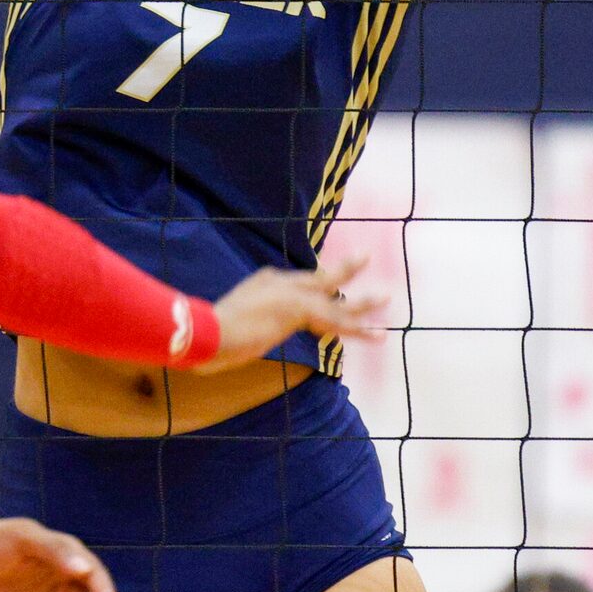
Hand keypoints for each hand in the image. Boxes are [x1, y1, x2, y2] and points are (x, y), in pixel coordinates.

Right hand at [201, 248, 390, 369]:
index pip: (299, 282)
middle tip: (365, 257)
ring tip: (386, 299)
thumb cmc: (208, 333)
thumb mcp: (229, 321)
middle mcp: (282, 283)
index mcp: (266, 281)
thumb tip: (251, 331)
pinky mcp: (300, 311)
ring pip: (335, 300)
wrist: (206, 333)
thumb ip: (246, 320)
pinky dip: (358, 329)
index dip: (317, 285)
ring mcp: (292, 296)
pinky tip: (377, 334)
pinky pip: (337, 322)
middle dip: (345, 269)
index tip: (330, 281)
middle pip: (320, 278)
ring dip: (363, 303)